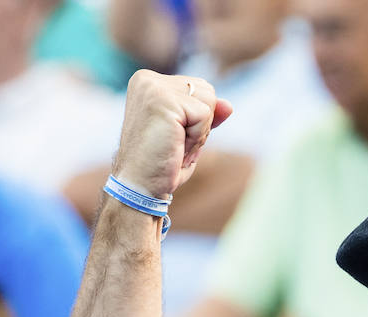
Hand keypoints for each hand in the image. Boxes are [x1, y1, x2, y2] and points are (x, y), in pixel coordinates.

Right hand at [111, 70, 232, 200]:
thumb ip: (207, 115)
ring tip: (175, 145)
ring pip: (209, 101)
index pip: (198, 88)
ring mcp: (154, 87)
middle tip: (175, 143)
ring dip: (199, 132)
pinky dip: (196, 138)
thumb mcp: (188, 135)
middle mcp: (148, 79)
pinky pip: (204, 115)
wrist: (139, 186)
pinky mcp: (163, 100)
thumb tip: (228, 105)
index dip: (196, 119)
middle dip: (201, 124)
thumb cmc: (161, 164)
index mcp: (149, 82)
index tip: (172, 137)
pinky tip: (175, 147)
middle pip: (207, 91)